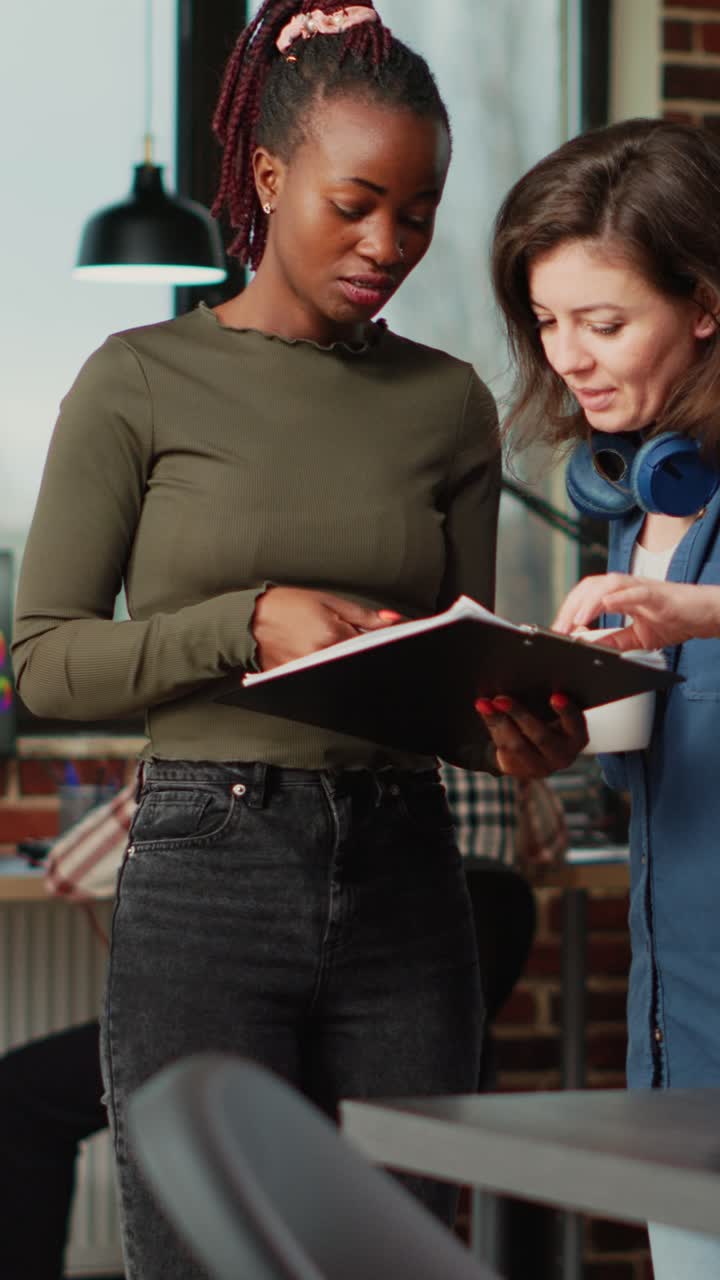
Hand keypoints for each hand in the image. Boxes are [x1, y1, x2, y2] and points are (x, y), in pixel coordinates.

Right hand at [251, 586, 401, 670]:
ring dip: (347, 663)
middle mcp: (320, 657)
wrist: (250, 618)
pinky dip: (329, 670)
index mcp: (331, 636)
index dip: (384, 643)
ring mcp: (308, 672)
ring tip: (335, 648)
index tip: (396, 640)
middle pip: (358, 661)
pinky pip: (322, 679)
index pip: (371, 646)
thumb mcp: (328, 601)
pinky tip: (323, 658)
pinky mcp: (296, 681)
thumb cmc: (286, 605)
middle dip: (365, 653)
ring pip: (341, 672)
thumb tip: (391, 621)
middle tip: (360, 644)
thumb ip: (362, 615)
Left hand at [474, 693, 587, 778]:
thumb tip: (521, 680)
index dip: (566, 711)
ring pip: (517, 745)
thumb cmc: (548, 720)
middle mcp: (563, 757)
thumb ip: (547, 701)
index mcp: (577, 738)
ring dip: (499, 722)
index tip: (555, 696)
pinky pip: (503, 749)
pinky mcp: (519, 771)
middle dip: (519, 715)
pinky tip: (485, 711)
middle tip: (501, 699)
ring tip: (484, 704)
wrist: (533, 749)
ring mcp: (541, 768)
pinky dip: (492, 727)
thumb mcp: (554, 713)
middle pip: (541, 737)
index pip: (575, 724)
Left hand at [553, 573, 719, 650]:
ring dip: (588, 601)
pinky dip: (618, 596)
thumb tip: (586, 646)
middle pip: (590, 587)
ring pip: (607, 585)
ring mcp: (642, 588)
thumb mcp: (638, 637)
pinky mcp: (658, 594)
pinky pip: (635, 591)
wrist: (706, 615)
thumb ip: (614, 641)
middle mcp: (627, 587)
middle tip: (558, 628)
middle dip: (571, 607)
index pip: (586, 596)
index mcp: (620, 595)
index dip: (568, 610)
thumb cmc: (676, 620)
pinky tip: (605, 603)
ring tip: (576, 619)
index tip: (555, 631)